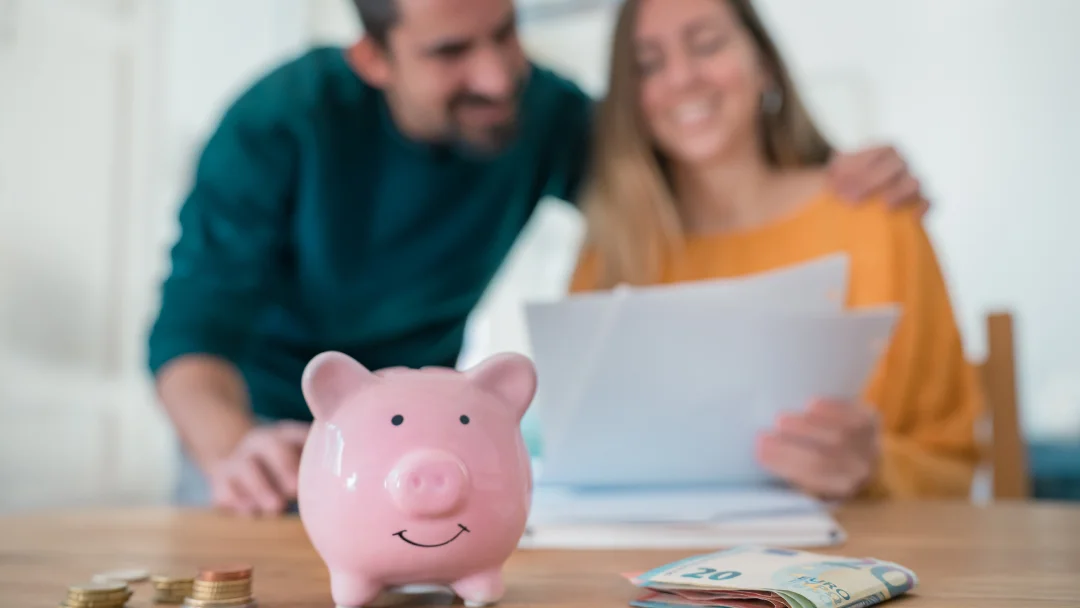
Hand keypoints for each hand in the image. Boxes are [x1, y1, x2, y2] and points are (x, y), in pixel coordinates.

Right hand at [207, 421, 310, 515]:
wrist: (234, 460)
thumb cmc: (281, 465)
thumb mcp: (298, 456)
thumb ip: (319, 464)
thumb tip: (349, 482)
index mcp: (284, 434)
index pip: (298, 434)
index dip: (308, 448)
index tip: (320, 471)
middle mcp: (259, 442)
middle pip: (271, 447)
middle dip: (284, 467)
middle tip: (295, 490)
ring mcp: (237, 461)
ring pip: (245, 469)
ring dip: (260, 489)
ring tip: (275, 508)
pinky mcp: (220, 481)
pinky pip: (224, 490)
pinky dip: (236, 501)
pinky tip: (249, 512)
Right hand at [756, 399, 879, 499]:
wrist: (862, 453)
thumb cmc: (822, 465)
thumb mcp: (810, 478)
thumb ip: (792, 469)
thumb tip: (759, 452)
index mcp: (839, 489)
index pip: (812, 478)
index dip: (785, 464)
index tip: (759, 451)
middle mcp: (860, 470)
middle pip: (826, 458)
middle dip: (791, 446)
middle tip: (764, 434)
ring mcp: (869, 445)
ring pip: (841, 435)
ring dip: (808, 426)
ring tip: (782, 418)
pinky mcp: (872, 421)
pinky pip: (855, 413)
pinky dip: (833, 408)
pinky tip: (811, 403)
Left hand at [828, 145, 929, 217]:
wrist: (853, 204)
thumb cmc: (842, 185)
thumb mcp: (835, 174)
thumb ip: (835, 173)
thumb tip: (829, 185)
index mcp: (886, 151)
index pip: (881, 152)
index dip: (860, 167)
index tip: (837, 187)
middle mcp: (903, 164)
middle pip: (897, 166)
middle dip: (871, 181)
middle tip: (848, 200)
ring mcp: (913, 183)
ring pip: (914, 183)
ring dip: (897, 194)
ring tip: (881, 206)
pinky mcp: (920, 204)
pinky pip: (928, 203)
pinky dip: (920, 208)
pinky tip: (906, 217)